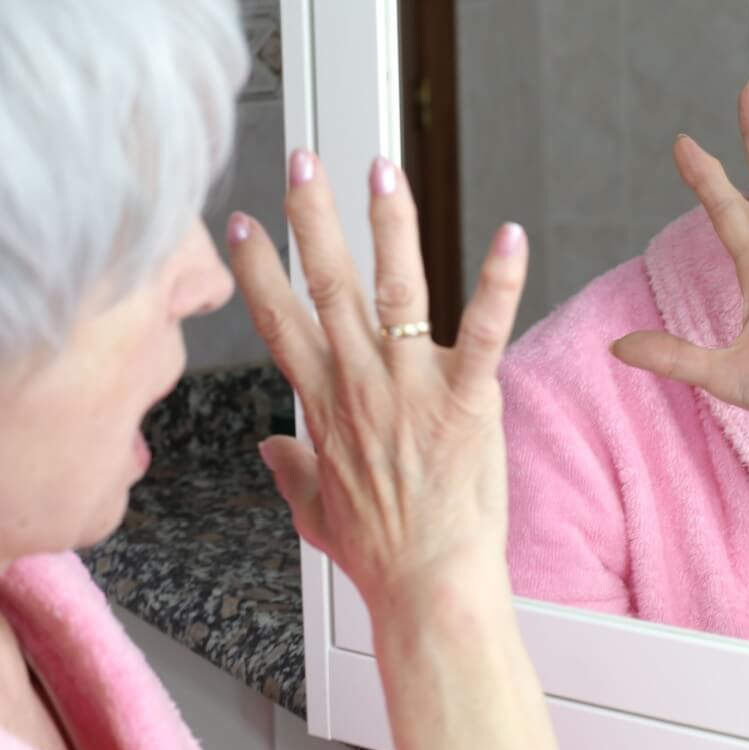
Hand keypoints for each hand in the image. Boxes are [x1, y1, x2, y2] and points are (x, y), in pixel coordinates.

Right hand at [228, 151, 527, 615]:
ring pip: (394, 289)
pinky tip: (510, 234)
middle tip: (303, 161)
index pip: (278, 318)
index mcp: (323, 404)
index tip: (239, 223)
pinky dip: (499, 281)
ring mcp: (410, 387)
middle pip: (326, 283)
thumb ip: (290, 470)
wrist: (428, 588)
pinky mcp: (466, 398)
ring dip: (389, 226)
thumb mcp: (314, 512)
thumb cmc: (380, 555)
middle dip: (310, 215)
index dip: (254, 266)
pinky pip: (483, 329)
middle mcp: (359, 383)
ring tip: (382, 172)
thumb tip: (271, 449)